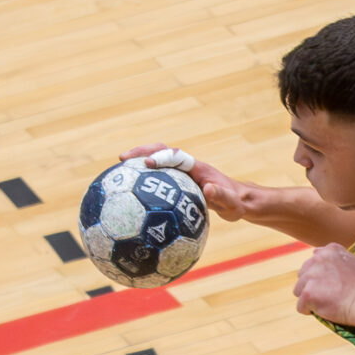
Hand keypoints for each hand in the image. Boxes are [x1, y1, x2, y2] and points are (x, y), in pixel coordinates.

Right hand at [118, 144, 255, 220]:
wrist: (237, 202)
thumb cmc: (235, 202)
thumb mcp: (232, 203)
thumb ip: (223, 196)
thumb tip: (210, 189)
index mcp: (197, 168)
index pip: (176, 156)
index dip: (162, 156)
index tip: (148, 163)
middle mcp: (186, 166)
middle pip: (160, 151)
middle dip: (141, 152)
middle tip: (122, 159)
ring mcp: (180, 174)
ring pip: (156, 163)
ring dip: (137, 165)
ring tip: (117, 174)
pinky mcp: (175, 183)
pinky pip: (155, 179)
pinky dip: (141, 182)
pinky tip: (127, 196)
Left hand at [294, 246, 354, 323]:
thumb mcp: (353, 261)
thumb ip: (336, 256)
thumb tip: (318, 251)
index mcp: (328, 251)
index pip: (312, 263)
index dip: (320, 276)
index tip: (331, 284)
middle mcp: (317, 260)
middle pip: (303, 276)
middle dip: (312, 286)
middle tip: (329, 295)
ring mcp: (311, 277)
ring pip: (298, 290)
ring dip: (309, 298)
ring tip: (325, 303)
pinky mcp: (308, 293)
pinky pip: (301, 306)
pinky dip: (309, 311)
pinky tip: (323, 311)